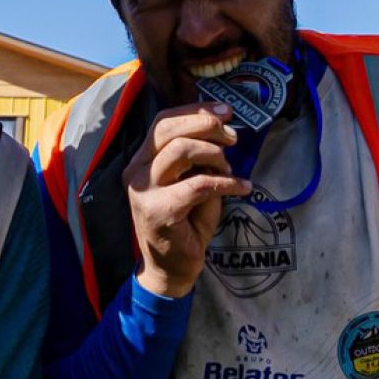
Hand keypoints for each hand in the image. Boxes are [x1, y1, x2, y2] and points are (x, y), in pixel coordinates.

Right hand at [124, 103, 253, 297]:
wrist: (172, 268)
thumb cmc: (185, 222)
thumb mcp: (191, 181)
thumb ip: (197, 156)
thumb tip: (221, 126)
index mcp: (141, 160)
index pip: (163, 121)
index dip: (195, 111)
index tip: (225, 111)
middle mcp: (136, 172)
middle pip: (170, 130)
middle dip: (207, 126)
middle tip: (233, 137)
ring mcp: (143, 191)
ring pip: (182, 151)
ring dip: (215, 155)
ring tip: (230, 170)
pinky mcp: (159, 211)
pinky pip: (199, 184)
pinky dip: (227, 183)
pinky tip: (243, 187)